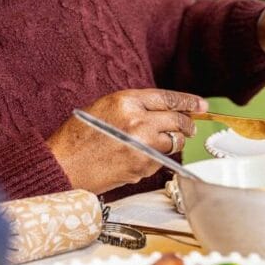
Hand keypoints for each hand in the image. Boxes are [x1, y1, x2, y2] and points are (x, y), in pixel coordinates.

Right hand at [46, 89, 204, 194]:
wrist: (63, 166)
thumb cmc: (77, 137)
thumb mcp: (104, 107)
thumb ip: (133, 106)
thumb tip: (161, 111)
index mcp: (126, 101)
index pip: (168, 98)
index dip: (189, 101)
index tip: (201, 105)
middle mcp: (138, 122)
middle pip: (178, 121)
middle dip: (188, 124)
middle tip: (191, 126)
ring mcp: (143, 146)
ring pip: (174, 142)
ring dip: (173, 142)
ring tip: (161, 142)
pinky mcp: (143, 167)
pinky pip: (161, 160)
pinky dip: (157, 158)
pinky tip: (140, 157)